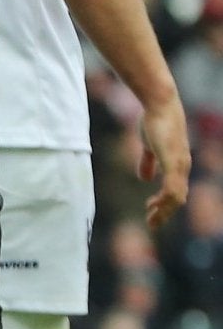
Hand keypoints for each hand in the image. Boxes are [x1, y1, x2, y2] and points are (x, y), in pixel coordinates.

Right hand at [139, 91, 190, 229]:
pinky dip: (165, 199)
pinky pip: (172, 186)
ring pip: (176, 196)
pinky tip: (154, 204)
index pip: (176, 191)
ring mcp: (179, 164)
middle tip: (151, 224)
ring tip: (151, 218)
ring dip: (164, 210)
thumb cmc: (154, 121)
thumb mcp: (149, 146)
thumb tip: (145, 179)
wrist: (160, 104)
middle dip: (165, 213)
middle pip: (178, 198)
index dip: (164, 204)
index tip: (149, 211)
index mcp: (177, 164)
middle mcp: (182, 166)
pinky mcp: (173, 161)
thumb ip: (148, 162)